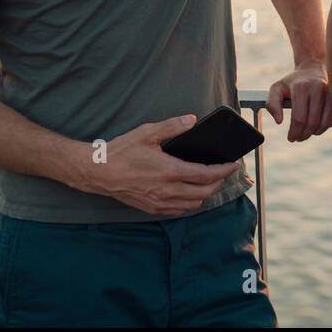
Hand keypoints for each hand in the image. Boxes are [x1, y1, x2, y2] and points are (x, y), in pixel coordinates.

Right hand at [80, 115, 238, 215]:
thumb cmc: (121, 151)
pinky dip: (189, 203)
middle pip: (205, 192)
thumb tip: (192, 120)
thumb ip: (172, 126)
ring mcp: (159, 202)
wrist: (97, 172)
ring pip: (194, 204)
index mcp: (169, 171)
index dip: (224, 170)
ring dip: (205, 194)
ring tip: (207, 180)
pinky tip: (188, 192)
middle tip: (222, 171)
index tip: (234, 165)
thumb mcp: (147, 133)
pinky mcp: (152, 208)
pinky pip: (179, 211)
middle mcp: (167, 190)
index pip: (207, 175)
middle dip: (218, 182)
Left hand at [266, 59, 331, 141]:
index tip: (291, 138)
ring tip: (307, 132)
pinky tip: (317, 125)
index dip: (294, 132)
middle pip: (312, 122)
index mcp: (301, 87)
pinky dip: (325, 126)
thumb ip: (272, 104)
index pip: (299, 118)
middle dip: (304, 135)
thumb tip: (279, 121)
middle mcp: (317, 89)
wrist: (312, 68)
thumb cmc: (293, 82)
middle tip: (298, 138)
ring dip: (315, 132)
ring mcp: (330, 93)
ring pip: (325, 123)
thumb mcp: (276, 88)